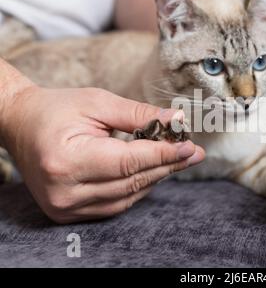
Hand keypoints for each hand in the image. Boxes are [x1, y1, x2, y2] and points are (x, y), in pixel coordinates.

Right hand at [1, 85, 203, 223]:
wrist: (20, 125)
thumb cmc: (57, 109)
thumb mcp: (97, 103)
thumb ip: (138, 115)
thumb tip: (175, 122)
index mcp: (66, 160)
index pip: (129, 162)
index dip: (164, 154)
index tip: (191, 147)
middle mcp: (65, 191)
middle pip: (131, 181)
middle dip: (167, 165)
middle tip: (193, 153)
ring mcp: (65, 207)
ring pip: (128, 196)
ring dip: (155, 177)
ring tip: (174, 158)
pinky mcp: (68, 213)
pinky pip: (116, 205)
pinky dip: (137, 188)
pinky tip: (150, 171)